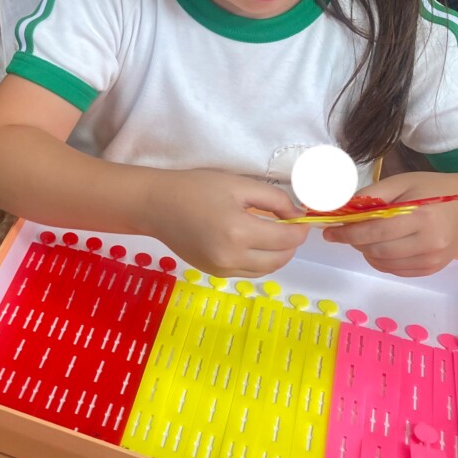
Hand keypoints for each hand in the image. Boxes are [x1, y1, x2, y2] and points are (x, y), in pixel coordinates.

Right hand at [146, 171, 309, 277]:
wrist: (156, 205)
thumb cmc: (195, 188)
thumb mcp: (238, 184)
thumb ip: (274, 199)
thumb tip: (296, 216)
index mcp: (239, 231)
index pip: (285, 239)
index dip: (299, 230)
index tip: (301, 219)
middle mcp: (232, 256)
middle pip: (279, 259)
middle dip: (291, 245)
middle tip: (289, 227)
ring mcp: (222, 269)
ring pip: (265, 270)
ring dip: (276, 256)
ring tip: (273, 237)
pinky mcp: (214, 273)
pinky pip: (247, 272)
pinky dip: (258, 261)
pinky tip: (252, 244)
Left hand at [322, 172, 457, 276]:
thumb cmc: (432, 190)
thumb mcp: (401, 182)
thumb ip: (371, 195)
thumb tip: (341, 208)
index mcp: (422, 216)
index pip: (376, 231)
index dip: (348, 233)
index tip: (330, 232)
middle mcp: (430, 242)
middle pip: (378, 250)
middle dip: (355, 242)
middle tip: (347, 231)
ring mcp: (433, 259)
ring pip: (384, 263)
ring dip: (366, 251)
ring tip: (367, 236)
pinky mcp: (433, 269)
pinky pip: (396, 270)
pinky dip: (381, 260)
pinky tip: (382, 246)